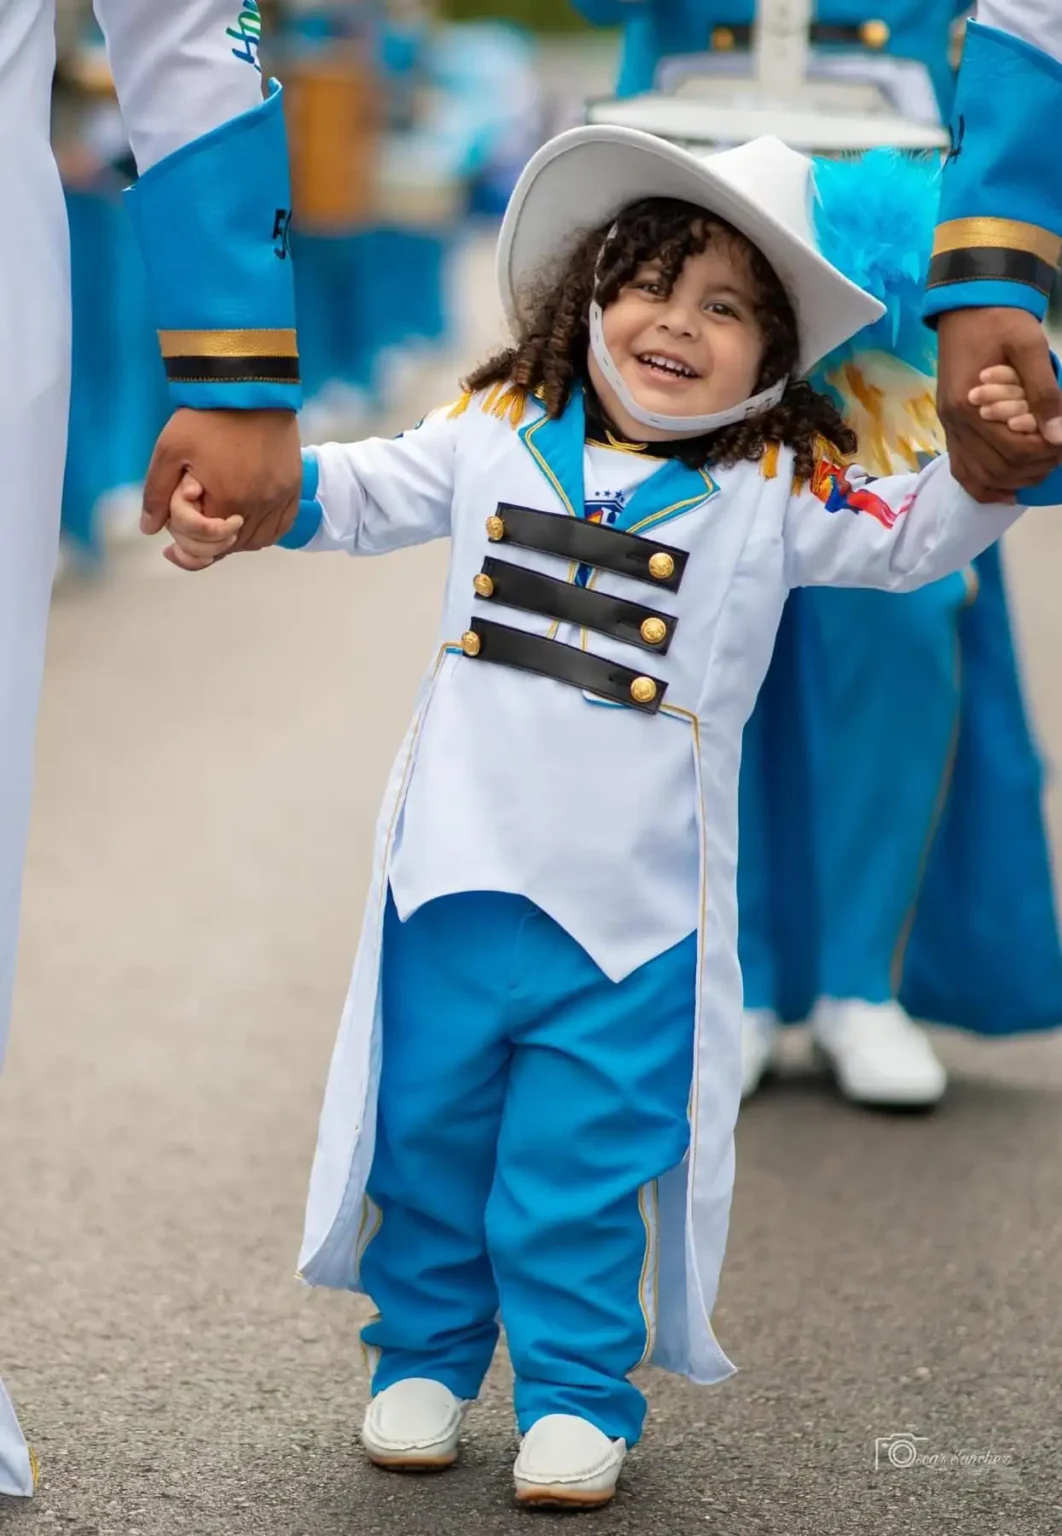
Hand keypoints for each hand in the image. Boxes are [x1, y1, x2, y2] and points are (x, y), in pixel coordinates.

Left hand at [141, 408, 300, 551]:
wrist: (248, 386)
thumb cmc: (206, 416)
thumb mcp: (169, 449)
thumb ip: (156, 493)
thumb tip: (149, 529)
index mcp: (228, 500)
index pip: (208, 544)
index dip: (189, 542)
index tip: (178, 537)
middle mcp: (259, 504)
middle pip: (233, 545)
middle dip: (211, 542)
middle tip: (195, 528)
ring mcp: (280, 497)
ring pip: (258, 541)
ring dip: (237, 541)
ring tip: (219, 526)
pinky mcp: (293, 487)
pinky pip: (281, 527)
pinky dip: (263, 532)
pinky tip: (247, 523)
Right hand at [936, 308, 1061, 502]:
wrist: (967, 307)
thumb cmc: (1000, 321)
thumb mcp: (1030, 346)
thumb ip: (1044, 391)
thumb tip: (1059, 435)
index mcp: (970, 405)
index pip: (1013, 449)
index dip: (1045, 454)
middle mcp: (955, 423)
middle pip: (999, 468)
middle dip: (1034, 468)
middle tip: (1058, 455)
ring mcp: (949, 428)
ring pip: (980, 477)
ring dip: (1014, 481)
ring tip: (1040, 469)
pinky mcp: (950, 428)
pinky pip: (962, 471)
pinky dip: (985, 487)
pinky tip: (1007, 490)